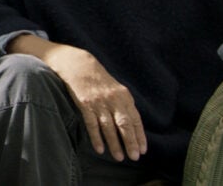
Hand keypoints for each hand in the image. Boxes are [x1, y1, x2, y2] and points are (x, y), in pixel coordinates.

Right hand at [44, 46, 146, 161]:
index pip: (135, 119)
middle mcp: (113, 100)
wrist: (79, 66)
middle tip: (134, 157)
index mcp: (124, 97)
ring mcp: (99, 103)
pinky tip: (100, 149)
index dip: (139, 135)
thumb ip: (124, 106)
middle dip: (130, 142)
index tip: (143, 150)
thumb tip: (132, 127)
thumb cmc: (99, 81)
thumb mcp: (116, 90)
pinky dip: (96, 137)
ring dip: (114, 143)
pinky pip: (92, 124)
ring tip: (119, 157)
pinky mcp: (85, 104)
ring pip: (108, 127)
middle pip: (124, 124)